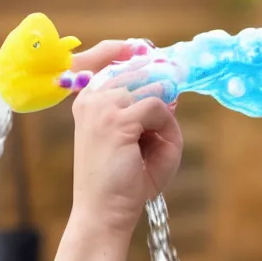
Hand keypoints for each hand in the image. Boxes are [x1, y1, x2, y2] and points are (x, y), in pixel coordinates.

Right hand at [70, 41, 182, 232]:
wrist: (106, 212)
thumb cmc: (126, 180)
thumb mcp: (144, 139)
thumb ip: (157, 111)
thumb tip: (172, 91)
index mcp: (89, 98)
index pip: (107, 55)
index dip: (130, 50)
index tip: (145, 48)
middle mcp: (92, 97)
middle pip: (139, 70)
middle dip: (163, 88)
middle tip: (167, 109)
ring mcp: (102, 106)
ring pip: (153, 89)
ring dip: (165, 118)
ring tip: (153, 147)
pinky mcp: (116, 121)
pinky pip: (158, 108)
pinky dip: (165, 128)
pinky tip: (153, 148)